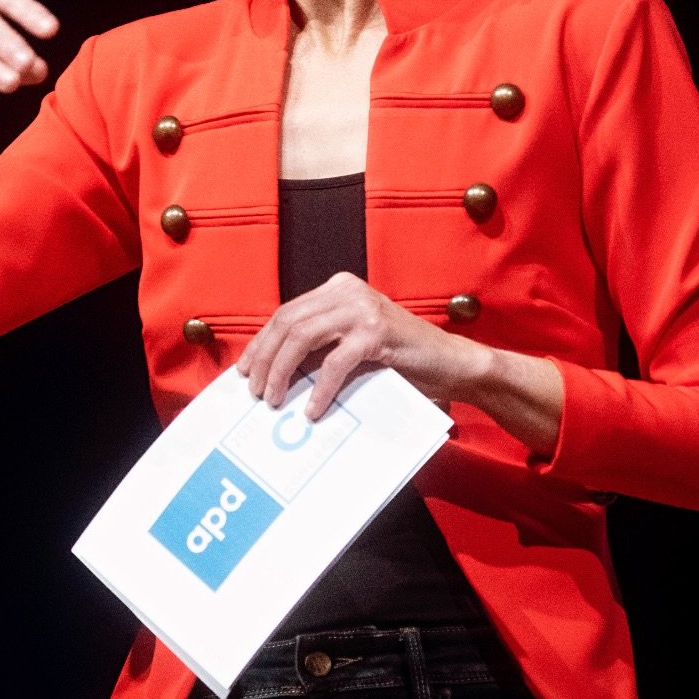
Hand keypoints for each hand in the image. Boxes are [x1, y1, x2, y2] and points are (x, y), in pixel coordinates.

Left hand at [237, 272, 477, 420]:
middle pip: (287, 322)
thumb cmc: (401, 361)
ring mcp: (363, 308)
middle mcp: (347, 290)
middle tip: (256, 392)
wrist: (453, 364)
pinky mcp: (378, 331)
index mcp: (338, 289)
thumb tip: (272, 373)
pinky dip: (320, 388)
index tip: (245, 371)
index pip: (285, 313)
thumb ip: (320, 347)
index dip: (260, 343)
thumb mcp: (352, 345)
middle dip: (265, 359)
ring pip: (302, 337)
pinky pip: (335, 362)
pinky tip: (313, 409)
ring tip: (275, 401)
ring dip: (282, 372)